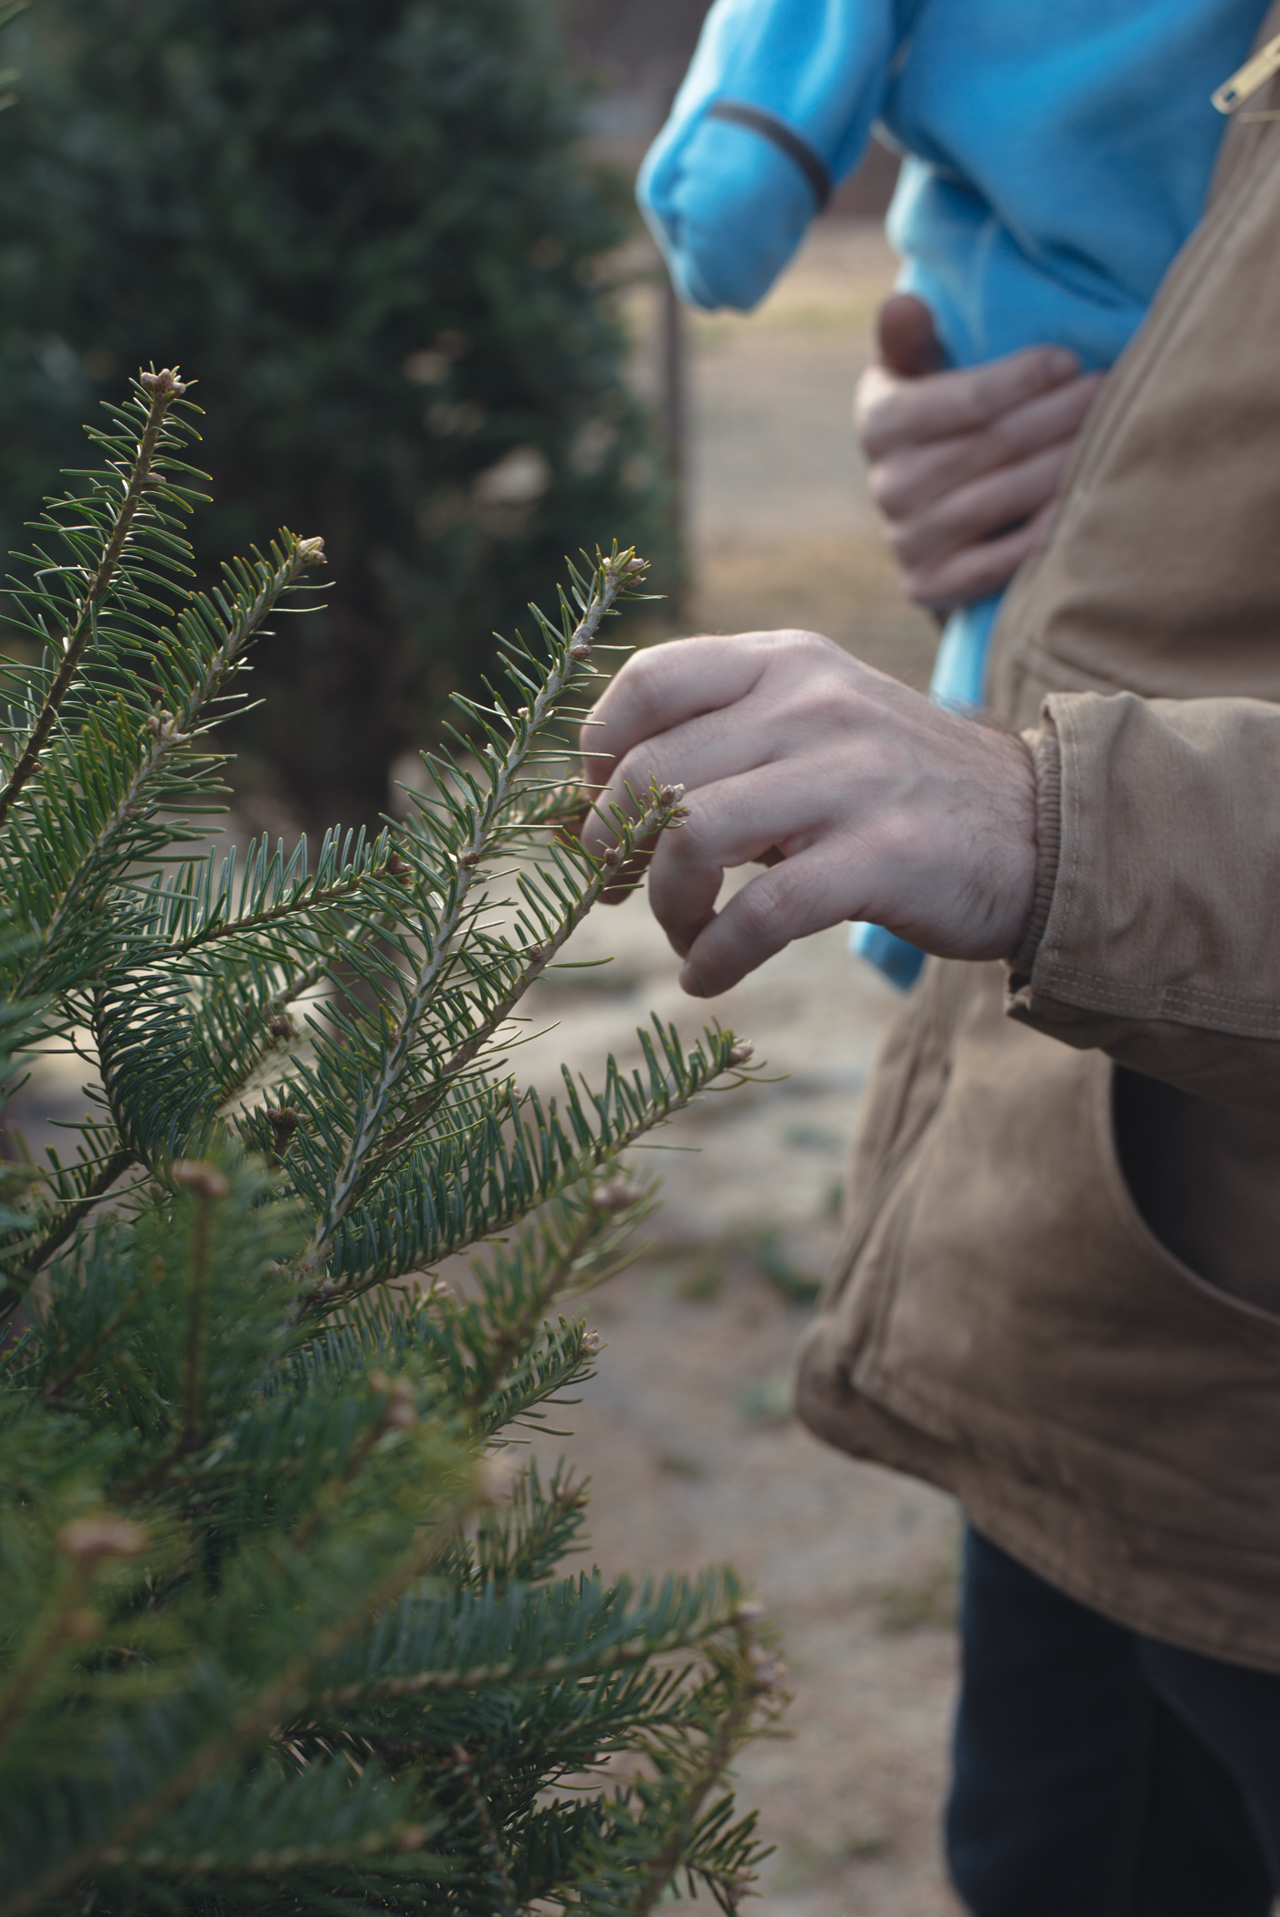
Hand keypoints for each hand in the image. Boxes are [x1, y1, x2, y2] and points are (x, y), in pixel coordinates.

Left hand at [580, 628, 1037, 996]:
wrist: (1041, 832)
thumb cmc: (900, 791)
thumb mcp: (818, 726)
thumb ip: (728, 739)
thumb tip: (598, 805)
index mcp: (787, 663)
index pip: (649, 682)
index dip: (599, 755)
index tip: (601, 810)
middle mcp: (813, 704)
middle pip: (653, 772)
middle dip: (615, 846)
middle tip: (623, 889)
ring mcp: (851, 778)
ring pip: (691, 837)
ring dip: (665, 906)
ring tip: (683, 935)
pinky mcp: (881, 857)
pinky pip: (758, 914)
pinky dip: (715, 956)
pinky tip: (709, 977)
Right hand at [857, 294, 1103, 607]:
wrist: (928, 512)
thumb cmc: (942, 423)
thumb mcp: (921, 375)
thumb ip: (912, 340)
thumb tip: (902, 302)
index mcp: (879, 422)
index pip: (968, 400)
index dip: (1027, 379)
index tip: (1073, 361)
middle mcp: (885, 486)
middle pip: (994, 446)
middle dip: (1060, 414)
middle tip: (1109, 389)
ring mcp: (905, 541)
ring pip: (1004, 496)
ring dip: (1065, 463)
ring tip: (1108, 433)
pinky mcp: (928, 586)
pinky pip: (1000, 560)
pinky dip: (1047, 529)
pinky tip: (1083, 498)